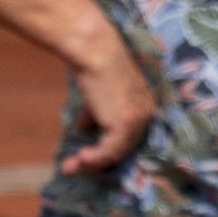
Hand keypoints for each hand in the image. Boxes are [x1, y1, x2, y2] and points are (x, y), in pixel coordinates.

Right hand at [58, 32, 157, 175]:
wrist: (94, 50)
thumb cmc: (93, 64)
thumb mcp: (97, 93)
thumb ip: (95, 112)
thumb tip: (84, 127)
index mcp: (144, 105)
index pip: (129, 134)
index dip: (108, 147)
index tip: (88, 155)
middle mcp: (146, 114)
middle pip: (124, 147)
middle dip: (98, 159)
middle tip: (76, 165)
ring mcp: (136, 120)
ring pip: (116, 153)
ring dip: (91, 163)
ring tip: (71, 166)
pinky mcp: (123, 125)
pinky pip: (108, 152)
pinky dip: (93, 160)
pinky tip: (78, 159)